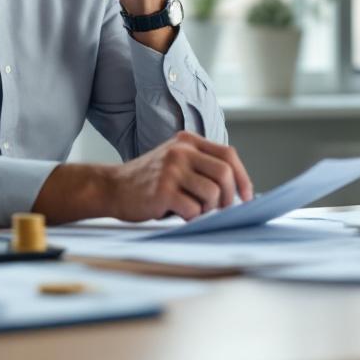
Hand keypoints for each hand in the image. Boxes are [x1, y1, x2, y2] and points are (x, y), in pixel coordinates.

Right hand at [105, 131, 253, 221]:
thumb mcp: (175, 162)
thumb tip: (237, 190)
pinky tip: (177, 213)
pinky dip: (190, 218)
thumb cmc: (149, 181)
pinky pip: (193, 210)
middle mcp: (181, 151)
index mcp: (187, 141)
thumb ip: (201, 166)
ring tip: (191, 209)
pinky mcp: (162, 190)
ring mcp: (171, 169)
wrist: (111, 187)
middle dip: (228, 197)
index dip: (242, 178)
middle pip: (224, 174)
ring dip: (207, 209)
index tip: (247, 197)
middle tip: (220, 210)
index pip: (228, 155)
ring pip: (212, 194)